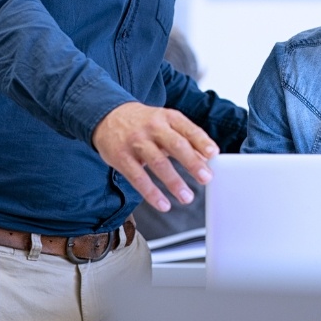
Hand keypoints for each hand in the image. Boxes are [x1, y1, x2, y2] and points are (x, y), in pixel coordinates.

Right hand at [91, 101, 218, 211]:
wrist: (107, 116)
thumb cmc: (143, 122)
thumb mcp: (166, 124)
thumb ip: (186, 140)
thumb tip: (206, 159)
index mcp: (167, 117)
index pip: (188, 129)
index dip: (202, 141)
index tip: (214, 154)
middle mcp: (153, 127)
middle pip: (175, 145)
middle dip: (192, 163)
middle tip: (206, 178)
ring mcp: (136, 142)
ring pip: (158, 163)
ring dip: (174, 182)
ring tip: (186, 197)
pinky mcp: (121, 157)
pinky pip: (138, 178)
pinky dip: (152, 193)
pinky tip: (163, 204)